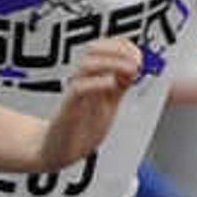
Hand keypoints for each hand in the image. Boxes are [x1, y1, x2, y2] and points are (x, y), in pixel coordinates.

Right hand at [32, 36, 144, 173]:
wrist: (58, 149)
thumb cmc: (80, 128)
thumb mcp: (109, 103)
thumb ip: (121, 86)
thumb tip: (136, 67)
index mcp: (92, 77)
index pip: (104, 48)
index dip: (123, 46)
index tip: (139, 55)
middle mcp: (82, 80)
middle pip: (94, 49)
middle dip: (118, 50)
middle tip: (137, 61)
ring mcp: (75, 93)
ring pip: (87, 65)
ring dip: (112, 62)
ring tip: (130, 70)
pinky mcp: (68, 108)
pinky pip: (79, 88)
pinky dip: (98, 83)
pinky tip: (112, 84)